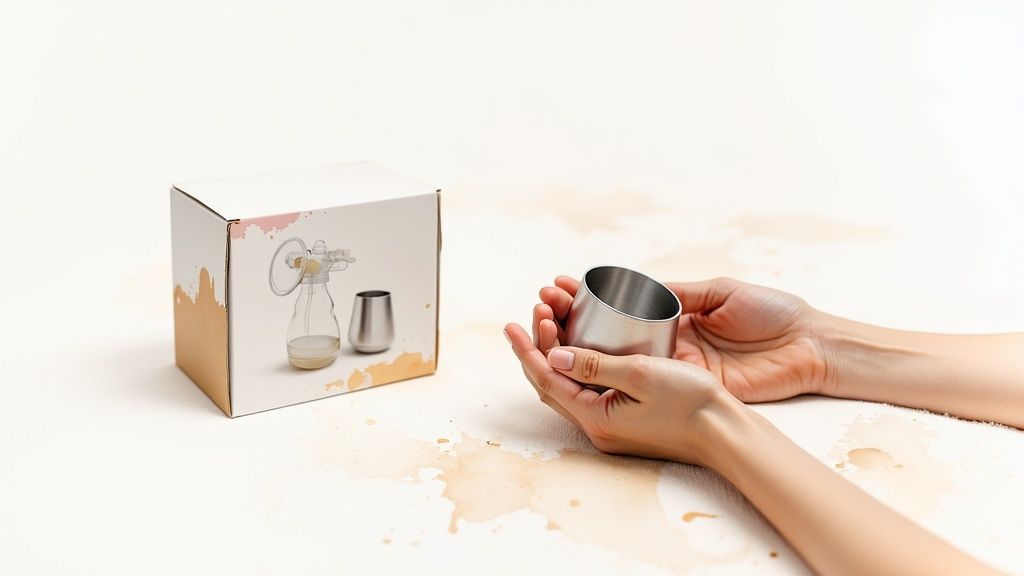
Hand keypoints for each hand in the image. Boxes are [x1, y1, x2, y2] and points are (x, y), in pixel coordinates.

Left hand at [504, 323, 741, 464]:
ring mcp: (612, 426)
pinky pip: (588, 391)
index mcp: (596, 417)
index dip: (526, 350)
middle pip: (551, 385)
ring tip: (552, 322)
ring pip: (568, 388)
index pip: (546, 380)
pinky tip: (580, 347)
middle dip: (538, 348)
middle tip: (535, 314)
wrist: (727, 433)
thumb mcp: (641, 375)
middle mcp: (598, 427)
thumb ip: (594, 365)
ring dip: (556, 356)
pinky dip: (577, 366)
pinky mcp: (626, 420)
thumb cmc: (691, 403)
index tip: (510, 324)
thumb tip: (552, 356)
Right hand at [533, 276, 831, 401]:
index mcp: (676, 317)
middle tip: (541, 305)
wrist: (810, 346)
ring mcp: (672, 369)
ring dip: (575, 346)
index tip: (557, 288)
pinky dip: (603, 373)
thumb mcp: (720, 291)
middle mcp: (667, 344)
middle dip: (568, 321)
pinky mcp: (684, 389)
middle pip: (607, 336)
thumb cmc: (772, 312)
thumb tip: (636, 286)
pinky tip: (574, 359)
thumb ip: (680, 292)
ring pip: (613, 361)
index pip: (619, 310)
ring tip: (545, 326)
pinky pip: (637, 383)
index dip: (587, 301)